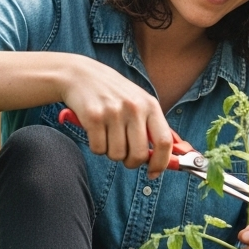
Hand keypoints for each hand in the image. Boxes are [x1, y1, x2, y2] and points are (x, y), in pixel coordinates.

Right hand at [61, 55, 174, 176]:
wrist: (81, 75)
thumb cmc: (113, 94)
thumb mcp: (138, 103)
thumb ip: (152, 128)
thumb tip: (167, 159)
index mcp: (150, 105)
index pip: (164, 142)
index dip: (161, 163)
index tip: (153, 173)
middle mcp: (134, 107)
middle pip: (139, 154)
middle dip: (131, 162)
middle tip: (124, 155)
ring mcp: (113, 111)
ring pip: (116, 155)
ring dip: (111, 152)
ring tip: (108, 135)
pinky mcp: (93, 116)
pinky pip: (98, 149)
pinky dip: (97, 147)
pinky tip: (96, 132)